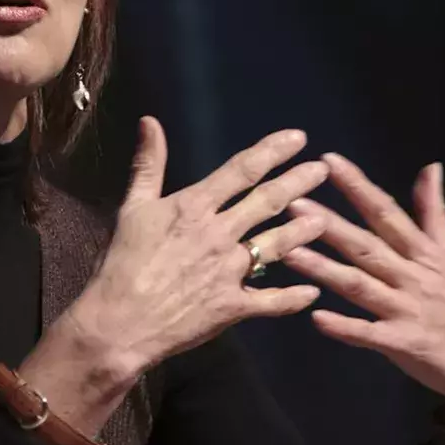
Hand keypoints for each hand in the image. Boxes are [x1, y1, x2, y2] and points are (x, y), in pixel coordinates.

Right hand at [71, 117, 329, 375]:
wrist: (119, 322)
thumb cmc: (122, 263)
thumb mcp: (133, 208)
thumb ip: (148, 165)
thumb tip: (151, 121)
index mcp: (195, 207)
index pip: (242, 170)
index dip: (272, 151)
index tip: (298, 138)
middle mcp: (219, 234)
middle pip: (267, 202)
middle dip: (299, 183)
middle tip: (322, 170)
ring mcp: (229, 271)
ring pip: (276, 246)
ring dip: (303, 231)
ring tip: (325, 219)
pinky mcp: (233, 306)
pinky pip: (271, 301)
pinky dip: (293, 297)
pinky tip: (313, 291)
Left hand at [282, 154, 444, 427]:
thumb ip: (434, 212)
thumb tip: (430, 166)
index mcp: (424, 251)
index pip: (386, 211)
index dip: (357, 185)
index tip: (328, 160)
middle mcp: (413, 275)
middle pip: (366, 245)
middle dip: (329, 224)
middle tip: (292, 204)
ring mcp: (406, 310)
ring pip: (360, 285)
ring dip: (324, 269)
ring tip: (290, 253)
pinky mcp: (403, 344)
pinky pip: (369, 334)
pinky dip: (344, 327)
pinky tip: (316, 318)